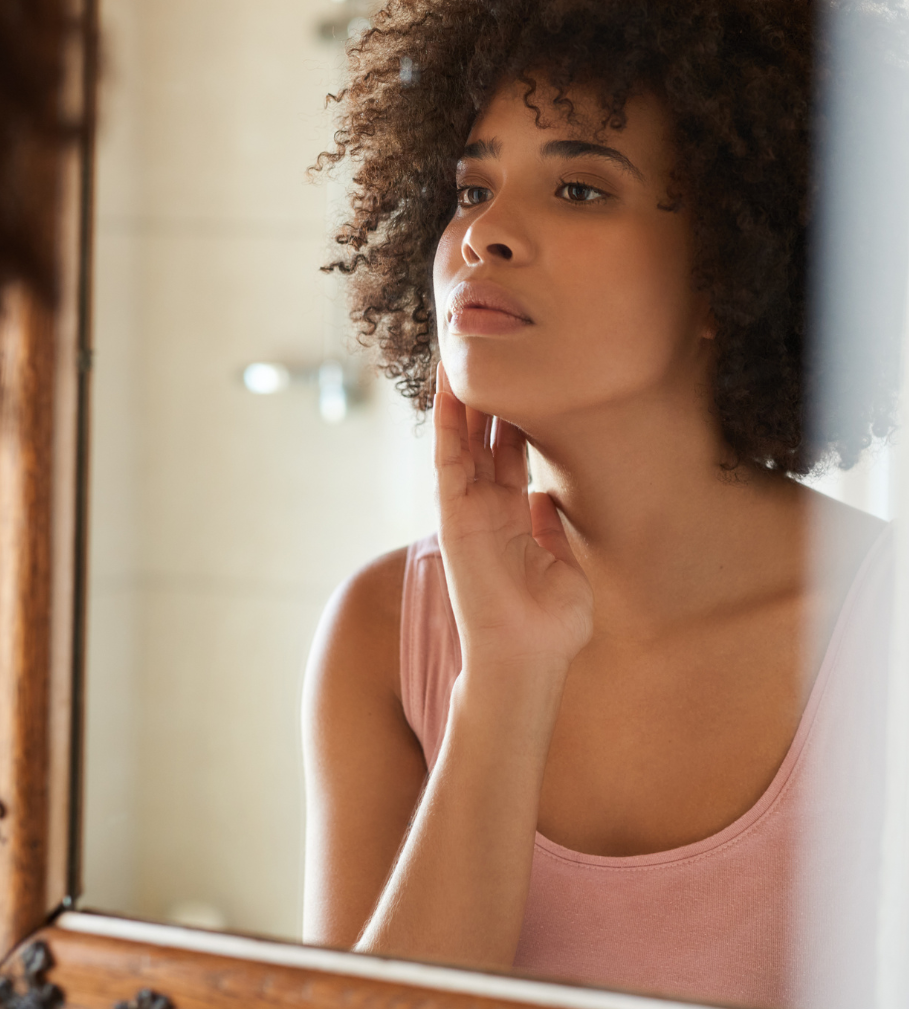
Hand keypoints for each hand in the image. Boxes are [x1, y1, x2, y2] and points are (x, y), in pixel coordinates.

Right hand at [433, 363, 592, 683]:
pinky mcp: (454, 515)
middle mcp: (488, 508)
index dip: (514, 417)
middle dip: (488, 396)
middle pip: (485, 439)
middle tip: (491, 350)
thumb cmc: (548, 627)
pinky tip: (449, 386)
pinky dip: (447, 423)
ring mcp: (469, 510)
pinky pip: (448, 460)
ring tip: (463, 351)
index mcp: (514, 517)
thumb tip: (546, 499)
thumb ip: (550, 529)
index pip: (511, 454)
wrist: (528, 658)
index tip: (523, 378)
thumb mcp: (563, 567)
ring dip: (463, 397)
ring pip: (463, 440)